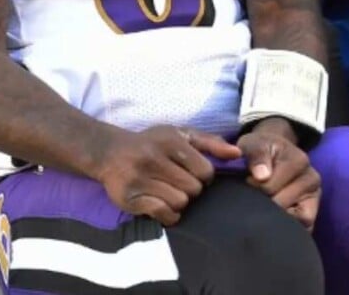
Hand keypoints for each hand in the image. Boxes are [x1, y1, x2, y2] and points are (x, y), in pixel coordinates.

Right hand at [96, 125, 240, 225]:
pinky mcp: (130, 198)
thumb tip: (237, 153)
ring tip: (169, 192)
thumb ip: (210, 142)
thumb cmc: (152, 143)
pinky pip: (164, 214)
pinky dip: (168, 214)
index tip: (193, 173)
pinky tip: (162, 204)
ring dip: (179, 202)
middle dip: (191, 190)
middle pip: (193, 190)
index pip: (205, 171)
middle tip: (179, 183)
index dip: (204, 176)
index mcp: (170, 141)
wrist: (110, 152)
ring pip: (180, 203)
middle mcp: (154, 158)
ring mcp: (140, 179)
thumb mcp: (180, 134)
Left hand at [237, 117, 320, 230]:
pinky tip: (275, 219)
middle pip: (282, 205)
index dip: (254, 188)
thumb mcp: (254, 144)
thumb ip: (257, 155)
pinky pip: (304, 227)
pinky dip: (288, 227)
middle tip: (253, 197)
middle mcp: (312, 179)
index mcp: (299, 160)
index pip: (270, 187)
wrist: (272, 151)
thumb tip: (261, 176)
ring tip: (264, 208)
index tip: (248, 181)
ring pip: (297, 220)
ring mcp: (314, 197)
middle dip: (263, 204)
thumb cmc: (261, 148)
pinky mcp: (313, 212)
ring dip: (276, 219)